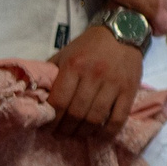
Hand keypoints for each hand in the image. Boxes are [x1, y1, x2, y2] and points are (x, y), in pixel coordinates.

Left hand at [45, 25, 145, 140]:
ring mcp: (114, 84)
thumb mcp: (65, 53)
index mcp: (74, 66)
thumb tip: (36, 96)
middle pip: (76, 114)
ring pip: (95, 118)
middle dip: (65, 129)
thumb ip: (52, 73)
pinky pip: (118, 118)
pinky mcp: (130, 90)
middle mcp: (94, 76)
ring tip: (76, 134)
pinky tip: (98, 134)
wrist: (123, 31)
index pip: (59, 102)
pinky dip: (107, 132)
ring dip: (83, 132)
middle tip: (60, 134)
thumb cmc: (90, 45)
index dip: (50, 119)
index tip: (46, 127)